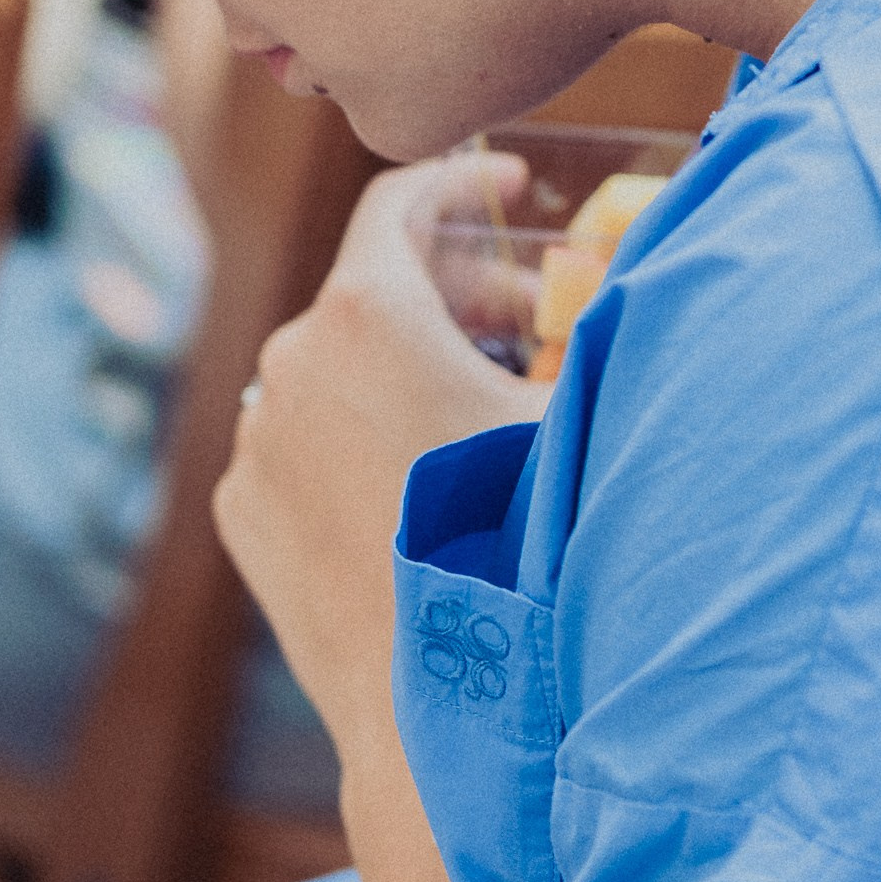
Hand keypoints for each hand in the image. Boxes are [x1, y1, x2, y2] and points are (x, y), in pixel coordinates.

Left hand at [213, 150, 542, 765]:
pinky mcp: (241, 510)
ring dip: (402, 367)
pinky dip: (355, 436)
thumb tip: (640, 258)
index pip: (402, 200)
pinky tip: (421, 477)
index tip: (510, 182)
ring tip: (479, 405)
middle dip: (454, 288)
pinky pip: (302, 444)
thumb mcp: (576, 414)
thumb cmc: (526, 548)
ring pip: (333, 371)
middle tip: (528, 315)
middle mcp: (288, 363)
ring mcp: (254, 441)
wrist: (443, 702)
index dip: (465, 179)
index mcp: (365, 313)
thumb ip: (595, 318)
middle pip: (372, 288)